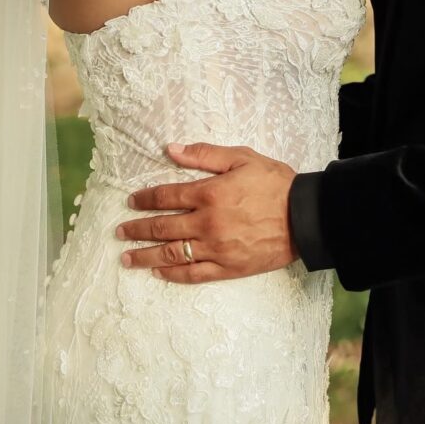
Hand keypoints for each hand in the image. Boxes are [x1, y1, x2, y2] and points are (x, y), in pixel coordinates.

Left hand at [116, 143, 297, 283]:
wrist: (304, 216)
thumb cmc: (275, 182)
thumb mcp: (242, 158)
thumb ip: (205, 154)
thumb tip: (171, 149)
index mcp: (210, 193)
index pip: (166, 196)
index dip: (145, 199)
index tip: (131, 201)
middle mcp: (207, 223)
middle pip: (162, 227)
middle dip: (137, 229)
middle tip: (120, 232)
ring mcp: (216, 248)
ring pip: (172, 254)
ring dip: (146, 256)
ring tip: (127, 258)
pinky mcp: (227, 267)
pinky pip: (193, 274)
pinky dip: (173, 274)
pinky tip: (159, 272)